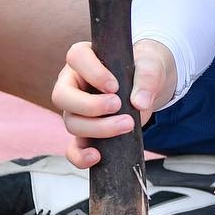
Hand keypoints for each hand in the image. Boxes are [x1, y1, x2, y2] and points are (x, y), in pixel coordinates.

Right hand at [51, 37, 176, 168]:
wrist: (150, 85)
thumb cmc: (145, 69)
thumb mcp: (151, 66)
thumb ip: (147, 78)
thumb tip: (139, 103)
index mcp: (85, 59)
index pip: (76, 57)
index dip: (93, 72)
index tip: (115, 85)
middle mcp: (74, 83)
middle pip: (63, 96)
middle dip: (90, 106)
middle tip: (118, 105)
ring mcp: (76, 109)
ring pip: (71, 122)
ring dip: (98, 128)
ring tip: (128, 124)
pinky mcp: (85, 131)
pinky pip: (73, 147)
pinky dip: (80, 155)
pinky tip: (97, 157)